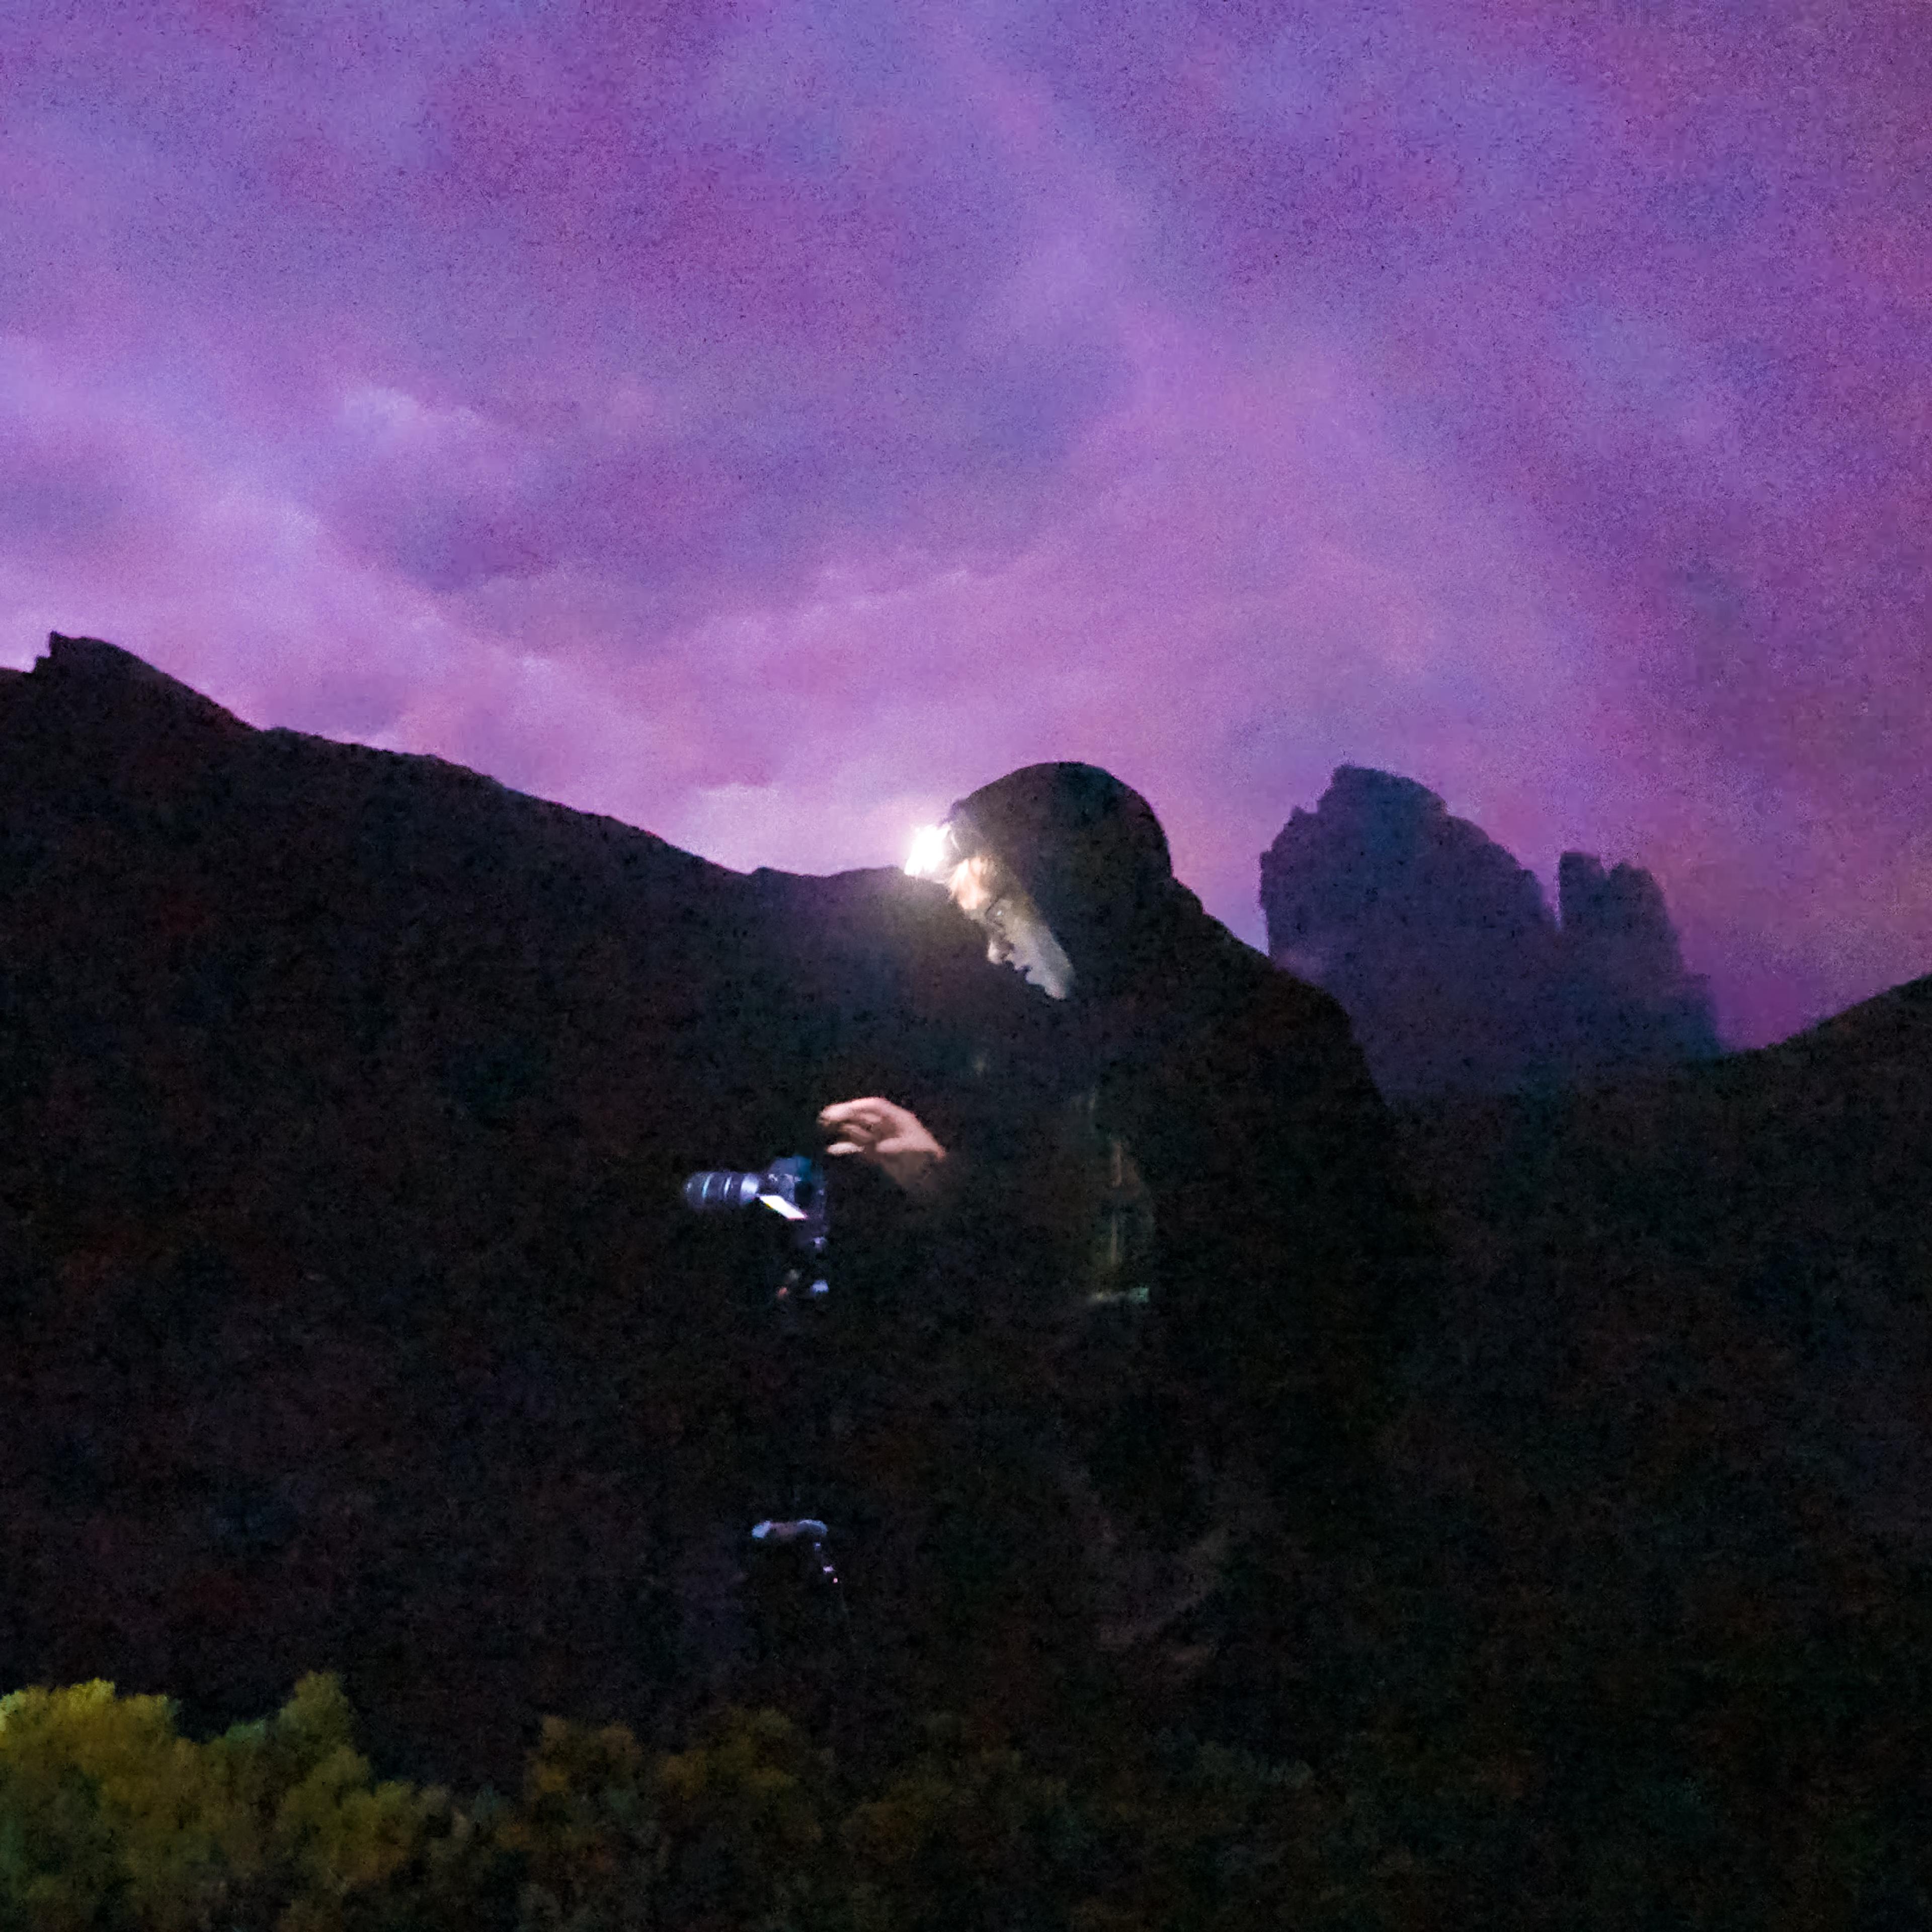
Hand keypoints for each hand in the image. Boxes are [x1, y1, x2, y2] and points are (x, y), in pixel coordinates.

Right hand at [817, 1097, 947, 1200]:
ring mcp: (883, 1141)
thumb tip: (881, 1147)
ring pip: (858, 1131)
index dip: (860, 1106)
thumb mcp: (919, 1152)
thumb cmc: (930, 1162)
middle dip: (845, 1114)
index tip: (843, 1110)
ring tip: (824, 1126)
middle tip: (825, 1116)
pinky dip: (846, 1148)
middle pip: (864, 1116)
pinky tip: (833, 1150)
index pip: (876, 1107)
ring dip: (842, 1128)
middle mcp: (889, 1128)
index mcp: (899, 1120)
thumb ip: (899, 1148)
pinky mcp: (879, 1156)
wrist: (936, 1182)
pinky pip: (859, 1149)